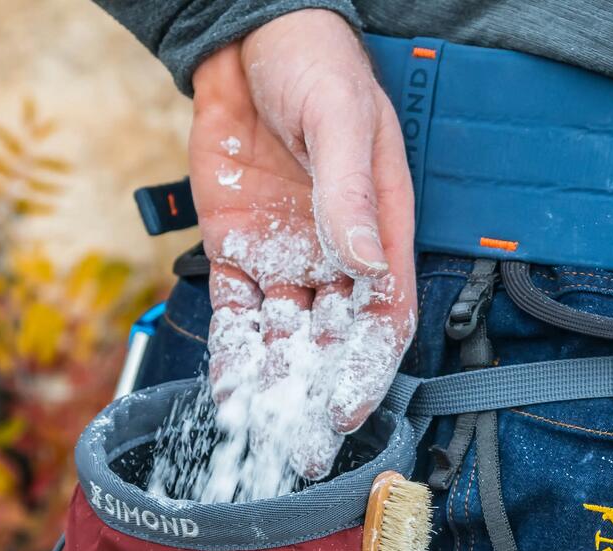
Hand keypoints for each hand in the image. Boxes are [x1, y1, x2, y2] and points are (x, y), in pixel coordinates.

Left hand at [189, 10, 414, 480]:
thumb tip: (364, 264)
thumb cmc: (317, 68)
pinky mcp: (236, 251)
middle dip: (322, 395)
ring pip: (284, 337)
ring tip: (261, 430)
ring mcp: (286, 258)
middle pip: (335, 341)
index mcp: (380, 231)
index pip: (384, 315)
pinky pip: (235, 313)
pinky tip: (228, 390)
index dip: (370, 366)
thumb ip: (350, 195)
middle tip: (307, 447)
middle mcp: (337, 256)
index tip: (351, 408)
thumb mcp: (342, 123)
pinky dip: (231, 352)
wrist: (247, 38)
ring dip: (275, 384)